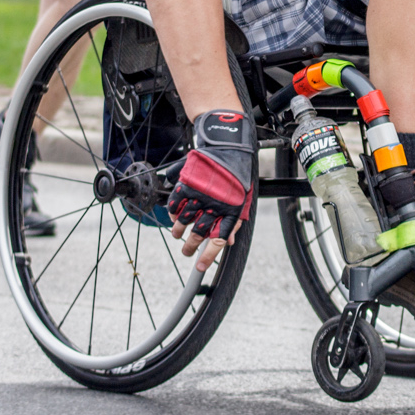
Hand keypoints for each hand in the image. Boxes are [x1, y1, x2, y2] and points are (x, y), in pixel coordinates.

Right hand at [168, 110, 255, 271]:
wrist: (228, 147)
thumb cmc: (237, 175)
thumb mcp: (242, 199)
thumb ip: (235, 222)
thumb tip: (229, 242)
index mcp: (231, 211)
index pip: (218, 242)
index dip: (207, 257)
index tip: (199, 267)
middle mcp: (214, 206)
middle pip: (197, 234)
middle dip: (189, 247)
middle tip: (185, 251)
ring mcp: (199, 195)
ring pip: (183, 221)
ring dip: (178, 231)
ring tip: (178, 234)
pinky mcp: (188, 184)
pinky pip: (175, 203)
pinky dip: (172, 212)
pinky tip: (173, 215)